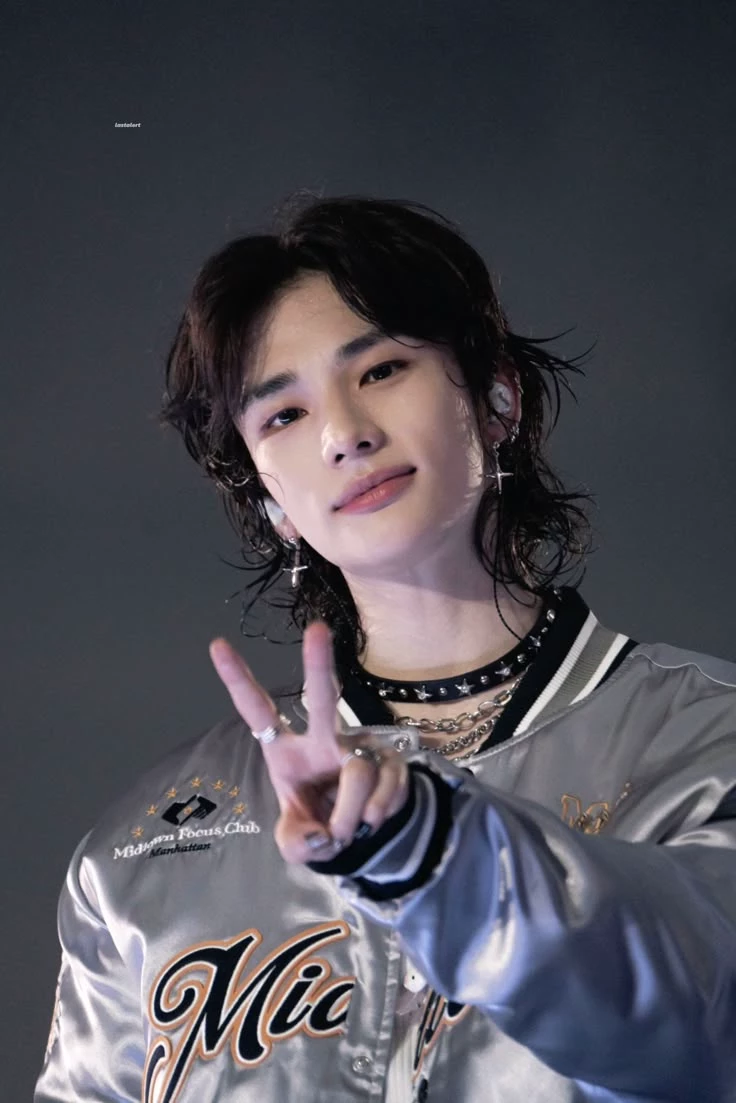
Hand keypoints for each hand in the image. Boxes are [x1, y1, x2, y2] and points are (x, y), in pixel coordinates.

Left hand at [209, 620, 409, 863]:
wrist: (362, 836)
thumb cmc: (317, 823)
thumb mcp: (296, 840)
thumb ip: (298, 842)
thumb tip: (324, 836)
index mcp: (286, 750)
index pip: (258, 711)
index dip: (237, 680)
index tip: (216, 645)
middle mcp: (324, 737)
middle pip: (321, 698)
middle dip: (319, 663)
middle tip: (317, 629)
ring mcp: (361, 744)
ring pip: (358, 774)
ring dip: (351, 816)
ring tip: (348, 831)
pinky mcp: (392, 757)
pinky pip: (386, 788)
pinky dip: (377, 815)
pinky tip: (373, 820)